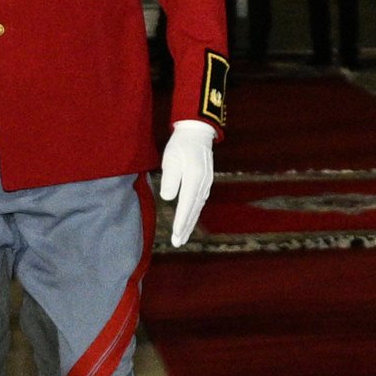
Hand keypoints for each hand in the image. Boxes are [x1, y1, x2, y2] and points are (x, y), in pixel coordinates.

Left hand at [155, 117, 219, 248]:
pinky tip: (190, 219)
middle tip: (178, 243)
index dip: (181, 221)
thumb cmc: (180, 145)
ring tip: (183, 236)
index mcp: (194, 178)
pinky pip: (200, 201)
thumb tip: (168, 197)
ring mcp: (207, 183)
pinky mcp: (206, 182)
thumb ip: (170, 178)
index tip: (176, 234)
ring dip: (190, 222)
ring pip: (198, 207)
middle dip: (186, 227)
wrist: (198, 132)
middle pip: (194, 210)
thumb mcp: (170, 158)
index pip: (186, 204)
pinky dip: (194, 213)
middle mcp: (203, 184)